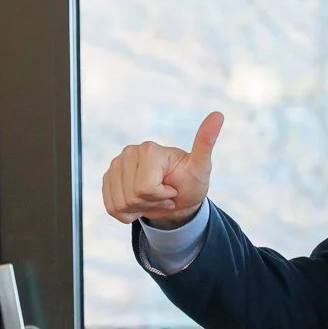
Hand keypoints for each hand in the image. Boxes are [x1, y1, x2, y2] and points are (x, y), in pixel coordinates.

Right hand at [101, 111, 223, 228]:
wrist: (178, 198)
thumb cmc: (191, 182)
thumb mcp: (201, 166)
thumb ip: (206, 142)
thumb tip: (219, 114)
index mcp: (149, 149)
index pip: (146, 188)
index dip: (163, 196)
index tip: (173, 189)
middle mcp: (128, 153)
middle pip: (132, 197)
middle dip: (151, 204)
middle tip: (164, 195)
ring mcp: (115, 165)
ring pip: (121, 204)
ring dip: (140, 209)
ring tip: (153, 199)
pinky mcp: (108, 178)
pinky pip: (111, 208)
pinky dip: (127, 214)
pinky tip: (140, 204)